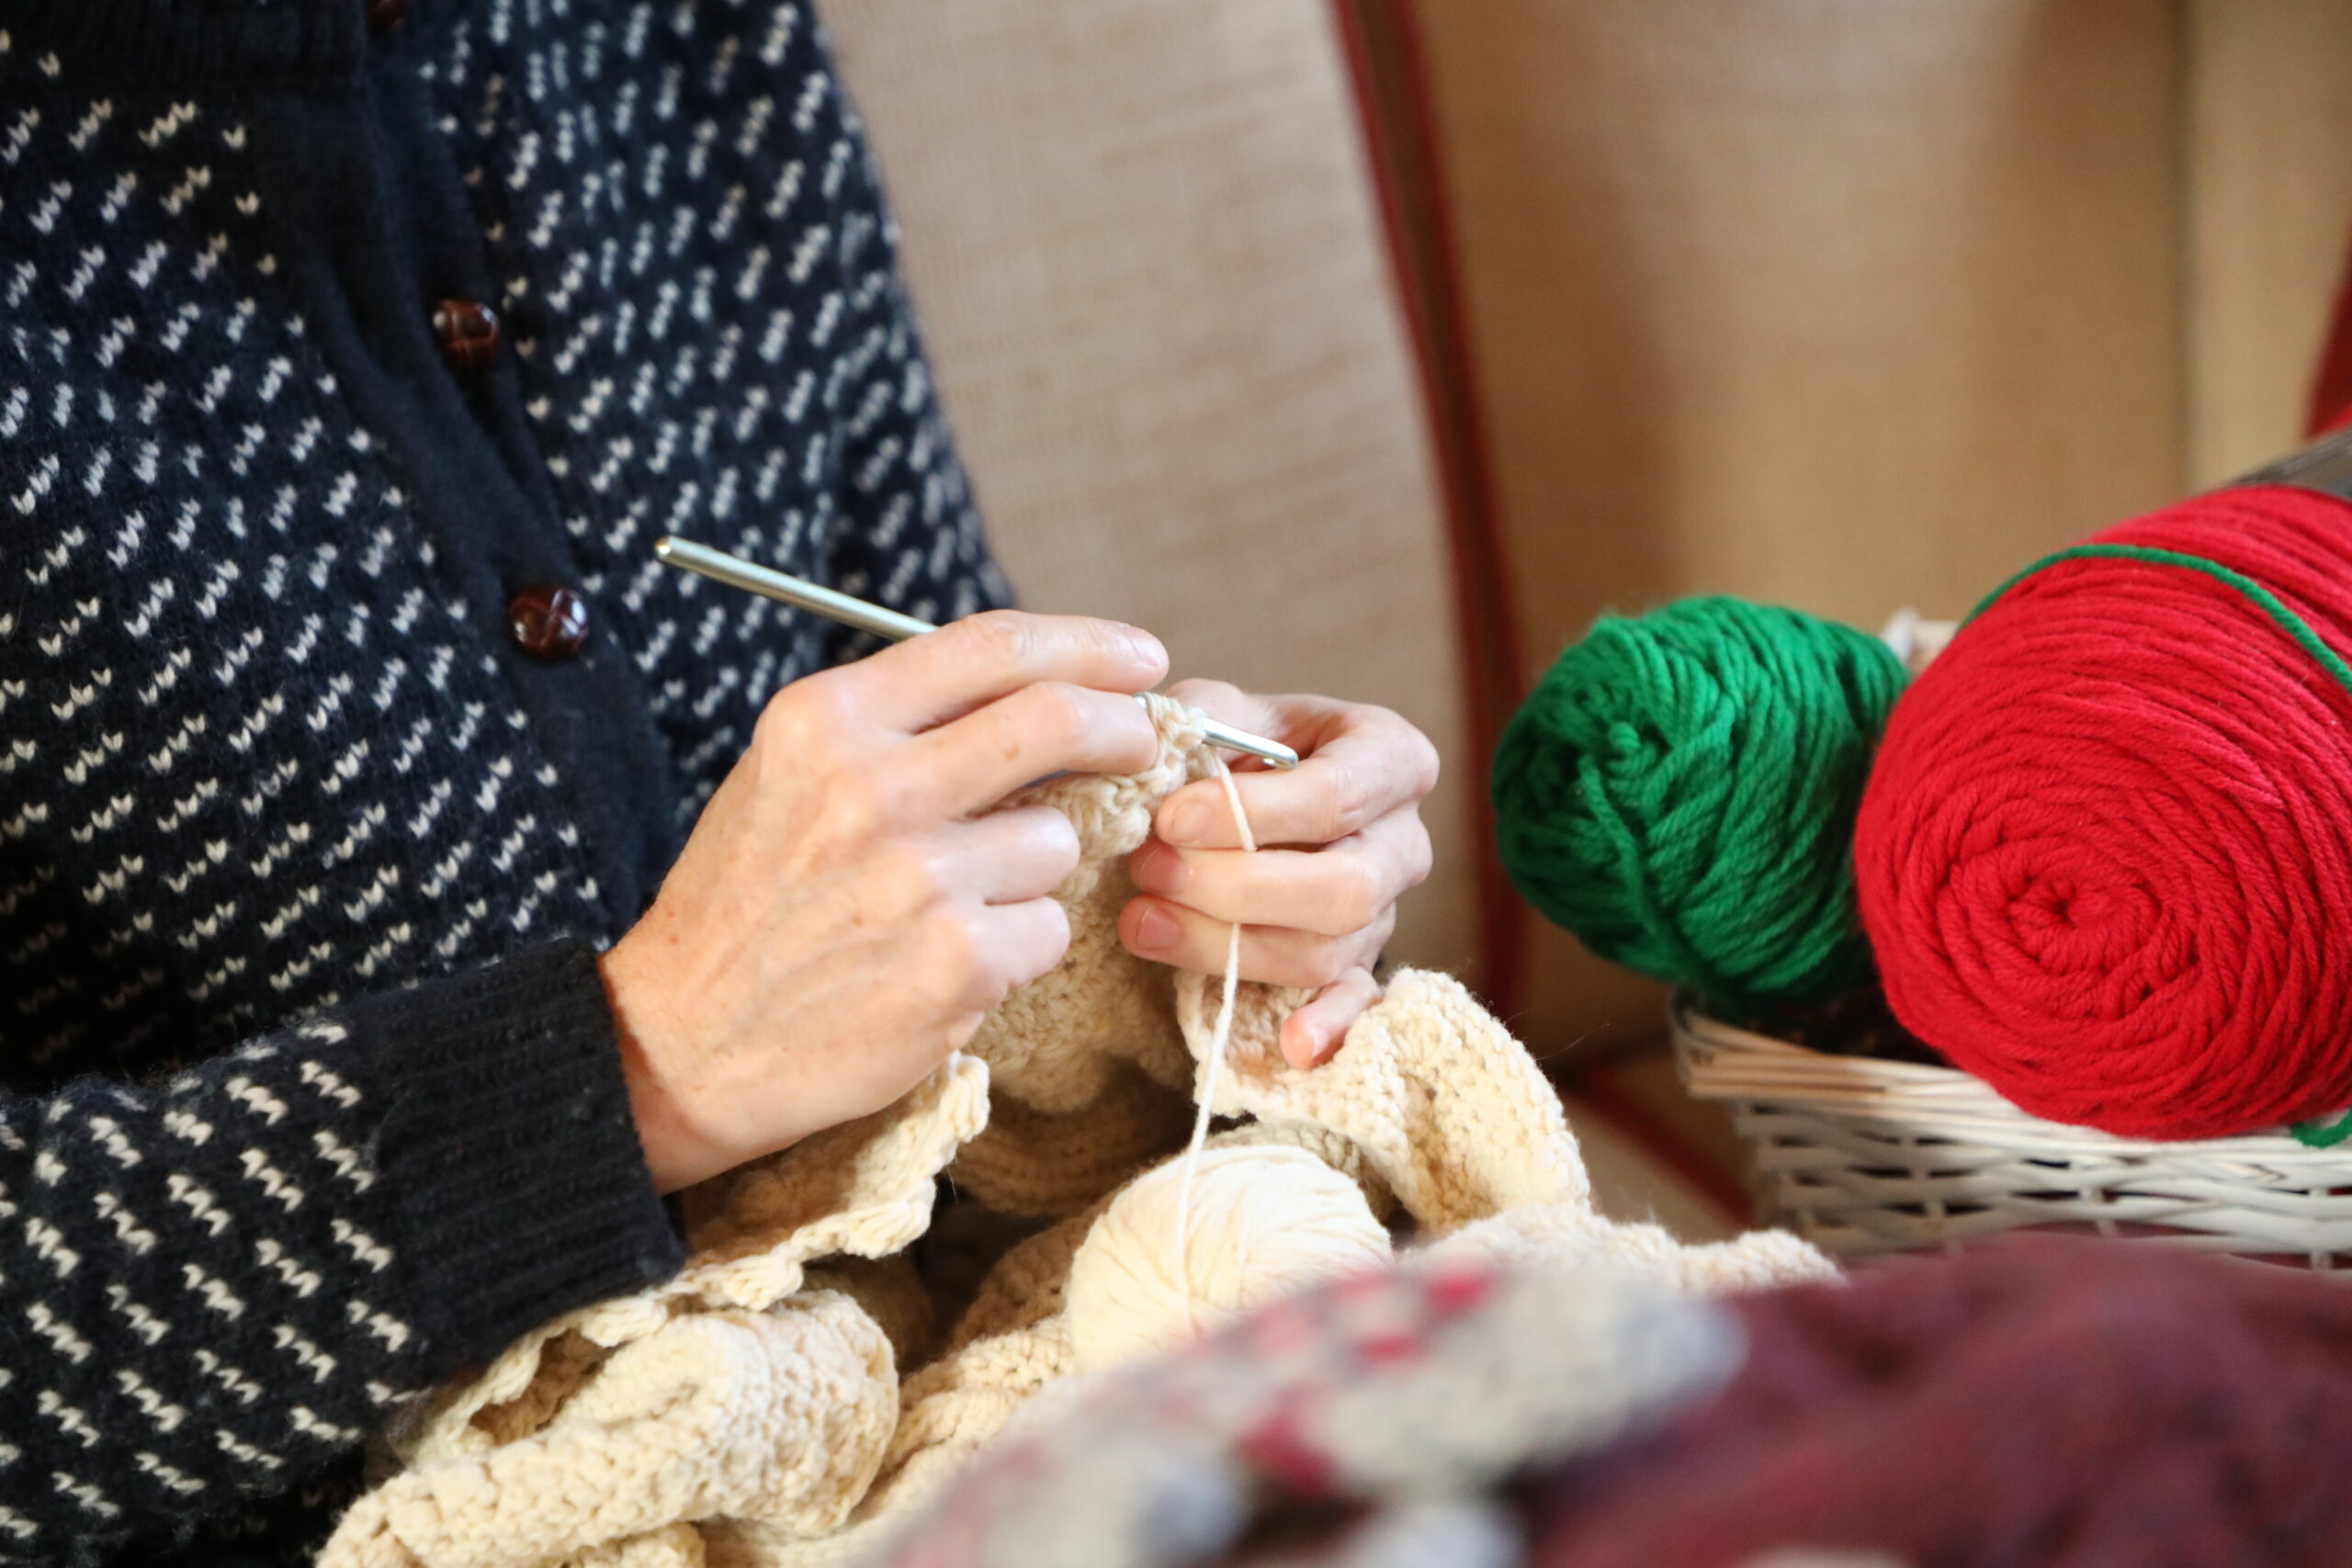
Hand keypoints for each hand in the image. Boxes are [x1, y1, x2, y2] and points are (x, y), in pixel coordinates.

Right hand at [599, 611, 1166, 1191]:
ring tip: (959, 905)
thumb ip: (903, 727)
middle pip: (1056, 718)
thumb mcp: (794, 775)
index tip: (1137, 658)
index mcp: (828, 721)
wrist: (685, 1041)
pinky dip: (1021, 946)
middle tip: (1142, 742)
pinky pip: (1049, 927)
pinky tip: (950, 964)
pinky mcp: (956, 963)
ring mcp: (918, 878)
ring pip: (1058, 839)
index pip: (992, 647)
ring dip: (1038, 870)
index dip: (1087, 645)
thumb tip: (1049, 691)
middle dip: (1124, 726)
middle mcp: (871, 787)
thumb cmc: (752, 904)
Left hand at [1118, 682, 1438, 1069]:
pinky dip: (1329, 1029)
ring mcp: (1386, 912)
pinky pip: (1357, 1007)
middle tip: (1151, 867)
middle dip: (1237, 887)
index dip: (1250, 815)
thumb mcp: (1229, 708)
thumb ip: (1202, 720)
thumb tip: (1161, 757)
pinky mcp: (1360, 967)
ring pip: (1326, 952)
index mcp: (1392, 759)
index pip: (1336, 797)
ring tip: (1144, 921)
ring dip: (1228, 945)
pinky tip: (1292, 1047)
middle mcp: (1405, 842)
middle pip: (1343, 888)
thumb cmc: (1247, 746)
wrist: (1258, 795)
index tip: (1169, 818)